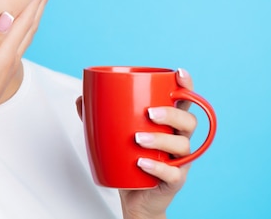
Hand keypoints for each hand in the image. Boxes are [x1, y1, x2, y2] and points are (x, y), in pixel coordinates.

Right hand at [0, 0, 55, 134]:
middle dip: (42, 2)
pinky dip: (27, 27)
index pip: (24, 20)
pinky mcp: (3, 70)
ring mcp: (9, 65)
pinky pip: (21, 42)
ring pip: (28, 33)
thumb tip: (8, 15)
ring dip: (37, 13)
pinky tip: (24, 25)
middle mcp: (11, 58)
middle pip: (31, 24)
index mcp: (5, 53)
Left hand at [76, 68, 197, 218]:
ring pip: (182, 145)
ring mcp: (179, 161)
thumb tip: (80, 98)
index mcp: (170, 123)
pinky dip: (158, 167)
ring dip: (161, 139)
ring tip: (138, 139)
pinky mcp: (175, 181)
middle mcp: (179, 139)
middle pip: (189, 121)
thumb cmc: (130, 160)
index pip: (185, 100)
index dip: (187, 85)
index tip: (179, 73)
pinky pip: (173, 174)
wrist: (135, 197)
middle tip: (149, 113)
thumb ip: (100, 116)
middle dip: (172, 113)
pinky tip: (142, 162)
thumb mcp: (116, 135)